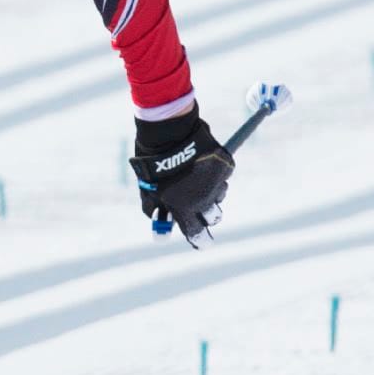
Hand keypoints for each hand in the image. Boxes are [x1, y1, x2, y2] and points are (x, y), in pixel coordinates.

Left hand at [130, 107, 234, 245]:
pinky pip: (223, 175)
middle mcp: (204, 199)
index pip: (197, 234)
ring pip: (220, 194)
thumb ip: (156, 213)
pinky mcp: (225, 166)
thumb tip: (163, 233)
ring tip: (194, 174)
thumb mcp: (148, 192)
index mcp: (184, 209)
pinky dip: (214, 171)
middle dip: (207, 214)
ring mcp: (217, 182)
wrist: (168, 131)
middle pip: (213, 217)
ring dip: (211, 190)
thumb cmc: (153, 164)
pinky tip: (200, 160)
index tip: (202, 242)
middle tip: (199, 204)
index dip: (200, 240)